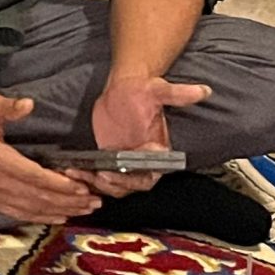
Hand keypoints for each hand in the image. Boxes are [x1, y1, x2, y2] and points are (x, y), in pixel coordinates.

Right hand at [0, 92, 99, 226]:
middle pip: (37, 197)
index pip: (34, 177)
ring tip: (84, 211)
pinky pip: (17, 213)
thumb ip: (7, 106)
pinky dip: (39, 217)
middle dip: (69, 201)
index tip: (83, 187)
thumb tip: (29, 104)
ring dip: (59, 211)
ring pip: (30, 208)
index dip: (60, 185)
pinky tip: (57, 217)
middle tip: (94, 202)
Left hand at [84, 72, 209, 196]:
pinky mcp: (108, 157)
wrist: (125, 87)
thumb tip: (202, 90)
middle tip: (97, 175)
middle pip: (129, 187)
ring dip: (97, 184)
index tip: (116, 173)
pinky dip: (88, 177)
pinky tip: (72, 171)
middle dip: (113, 186)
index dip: (132, 181)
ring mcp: (124, 162)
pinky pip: (100, 175)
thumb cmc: (143, 90)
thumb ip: (178, 94)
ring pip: (113, 185)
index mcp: (157, 153)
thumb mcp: (158, 90)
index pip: (148, 177)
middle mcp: (143, 162)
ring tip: (79, 174)